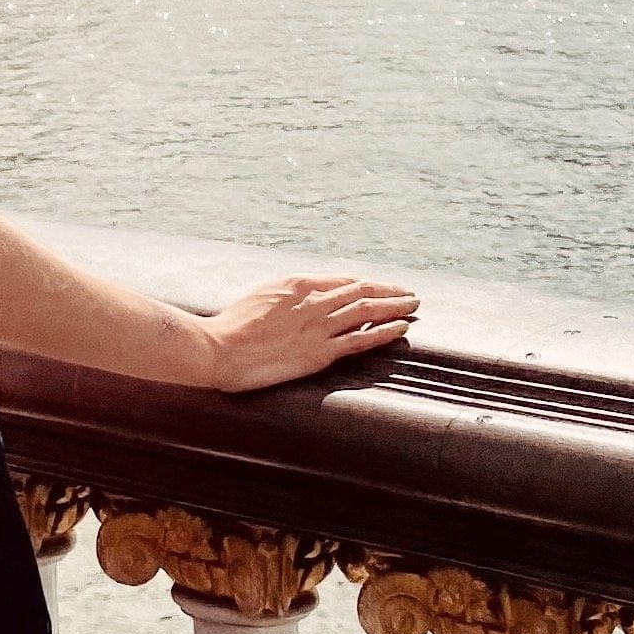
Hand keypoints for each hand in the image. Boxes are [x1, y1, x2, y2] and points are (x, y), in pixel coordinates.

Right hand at [189, 270, 417, 390]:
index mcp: (297, 283)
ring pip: (367, 311)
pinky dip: (384, 332)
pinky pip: (360, 340)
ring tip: (413, 305)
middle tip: (409, 293)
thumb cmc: (232, 325)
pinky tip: (400, 328)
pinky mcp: (319, 353)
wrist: (220, 348)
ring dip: (394, 306)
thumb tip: (304, 297)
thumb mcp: (262, 296)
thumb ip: (288, 295)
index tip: (379, 289)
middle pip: (361, 291)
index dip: (365, 284)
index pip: (342, 280)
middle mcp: (313, 301)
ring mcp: (318, 327)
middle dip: (389, 291)